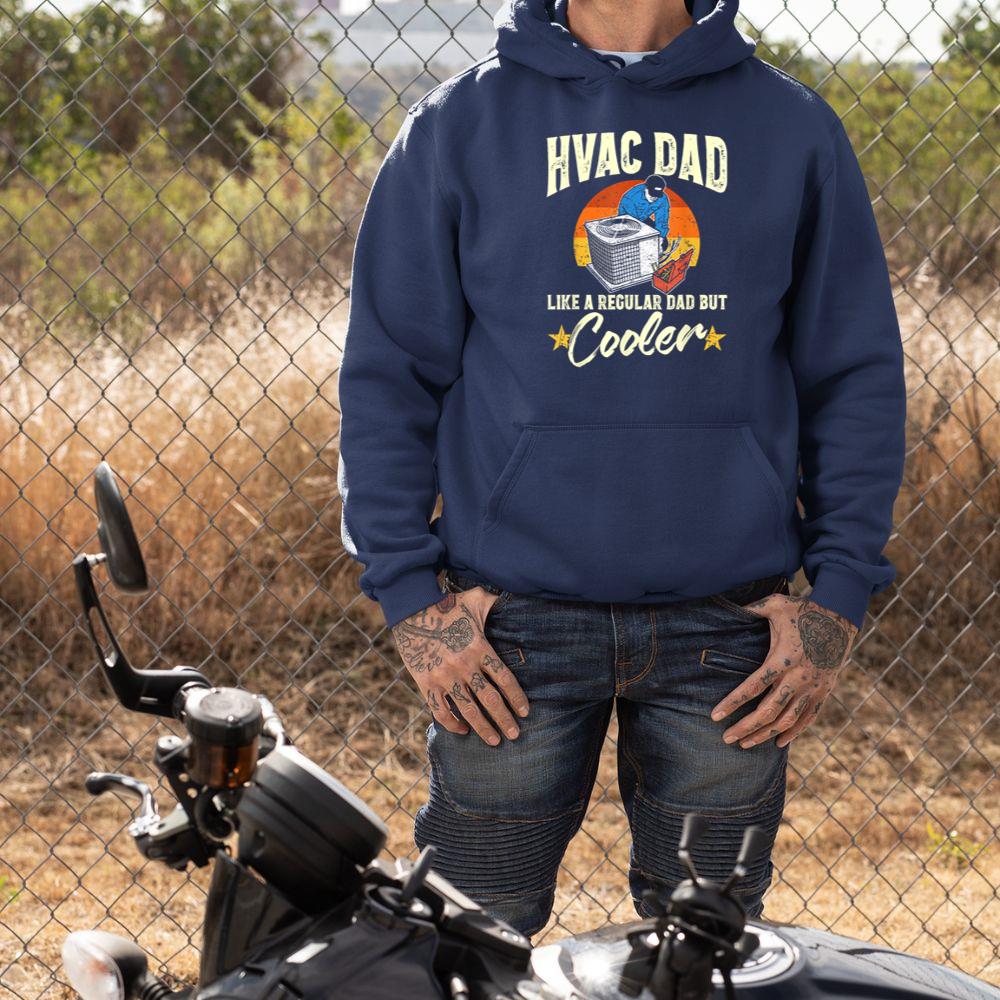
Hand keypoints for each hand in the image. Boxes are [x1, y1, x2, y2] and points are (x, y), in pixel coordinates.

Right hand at [392, 589, 529, 745]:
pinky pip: (441, 710)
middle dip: (505, 720)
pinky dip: (452, 724)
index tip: (525, 712)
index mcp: (479, 648)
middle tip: (515, 734)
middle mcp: (464, 665)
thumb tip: (513, 599)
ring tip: (495, 740)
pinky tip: (463, 730)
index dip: (517, 698)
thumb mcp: (475, 600)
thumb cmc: (448, 605)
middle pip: (490, 700)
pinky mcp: (426, 683)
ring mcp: (444, 676)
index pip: (505, 679)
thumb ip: (495, 603)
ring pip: (468, 710)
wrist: (412, 610)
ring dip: (483, 728)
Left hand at [710, 595, 857, 749]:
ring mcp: (813, 687)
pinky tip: (779, 743)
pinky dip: (794, 732)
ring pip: (787, 720)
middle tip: (726, 738)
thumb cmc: (803, 610)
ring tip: (745, 744)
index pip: (753, 687)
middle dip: (745, 727)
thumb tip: (728, 608)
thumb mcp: (775, 604)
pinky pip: (808, 718)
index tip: (715, 716)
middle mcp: (798, 677)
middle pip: (768, 711)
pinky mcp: (824, 691)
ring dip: (765, 734)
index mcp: (783, 658)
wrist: (841, 617)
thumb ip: (751, 609)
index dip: (733, 703)